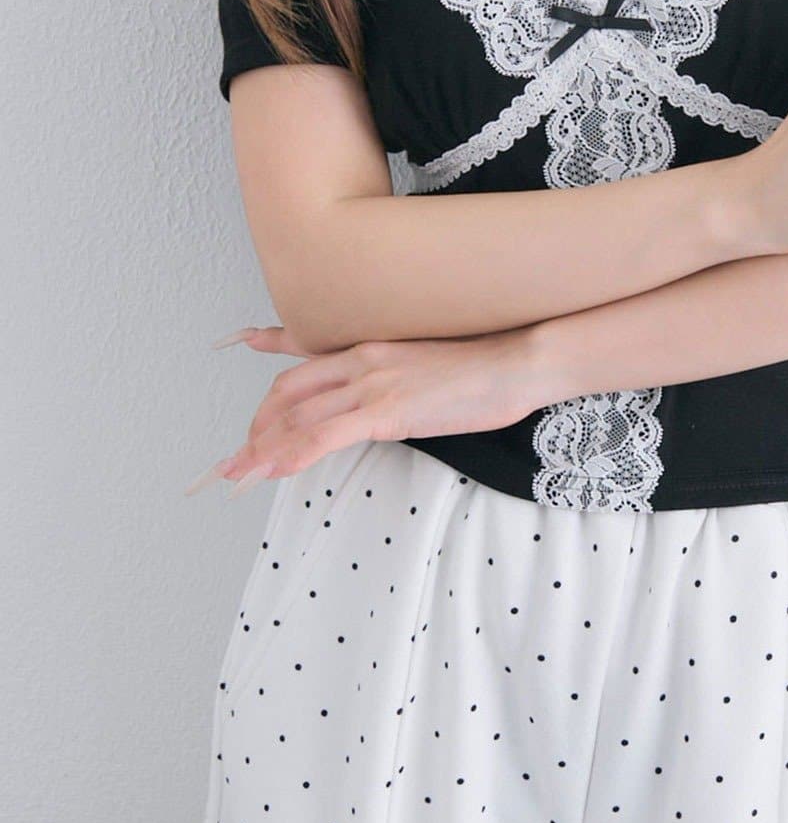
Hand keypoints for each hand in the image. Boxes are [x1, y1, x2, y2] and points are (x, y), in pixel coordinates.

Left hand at [188, 324, 545, 495]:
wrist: (516, 361)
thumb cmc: (482, 367)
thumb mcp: (424, 364)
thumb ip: (390, 379)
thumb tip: (378, 405)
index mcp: (370, 347)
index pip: (303, 365)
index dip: (268, 392)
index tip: (246, 403)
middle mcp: (361, 360)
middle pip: (288, 394)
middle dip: (256, 430)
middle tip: (238, 461)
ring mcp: (372, 383)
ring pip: (297, 418)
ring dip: (261, 449)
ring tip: (239, 475)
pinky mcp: (386, 409)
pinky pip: (324, 435)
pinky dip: (292, 454)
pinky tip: (275, 471)